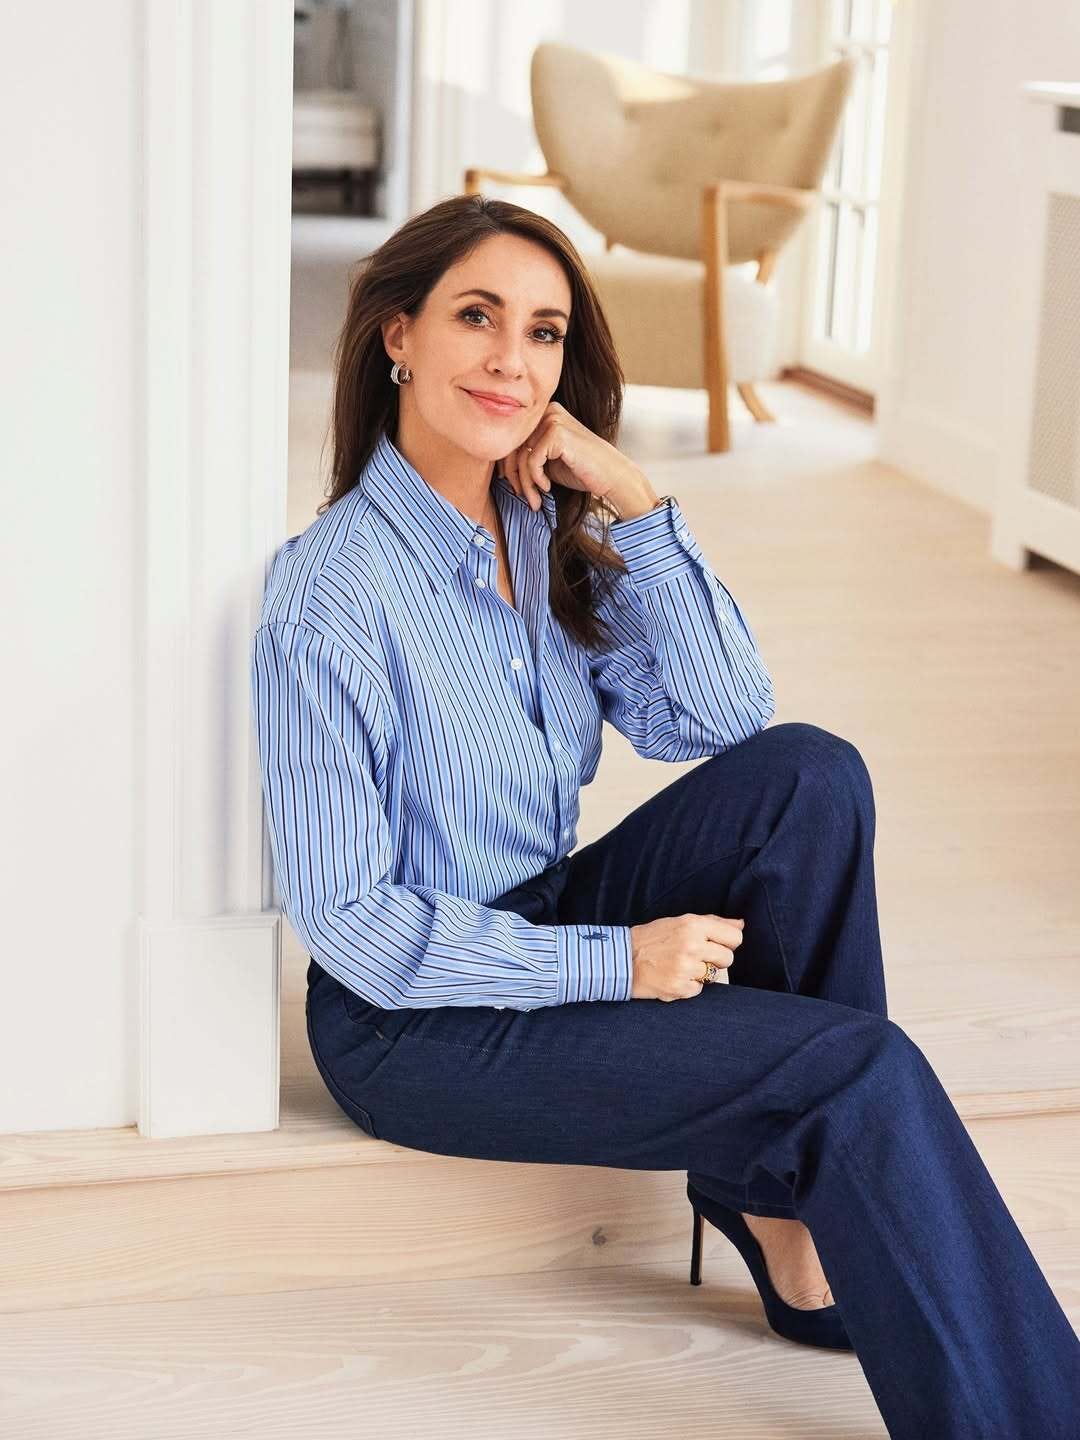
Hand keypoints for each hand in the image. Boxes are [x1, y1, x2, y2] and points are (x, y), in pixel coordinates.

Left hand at [498, 401, 653, 512]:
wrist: (611, 475)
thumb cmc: (582, 470)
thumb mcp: (548, 460)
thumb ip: (528, 454)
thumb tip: (497, 464)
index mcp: (544, 414)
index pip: (513, 439)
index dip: (508, 466)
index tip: (514, 487)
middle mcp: (547, 411)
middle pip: (514, 446)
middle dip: (515, 477)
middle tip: (524, 498)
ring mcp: (553, 420)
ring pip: (521, 456)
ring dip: (526, 484)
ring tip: (535, 500)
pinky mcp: (557, 433)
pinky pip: (532, 460)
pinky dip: (536, 479)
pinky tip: (547, 487)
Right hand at [628, 914, 744, 1000]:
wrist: (621, 959)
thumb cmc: (651, 939)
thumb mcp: (680, 922)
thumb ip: (713, 922)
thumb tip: (741, 924)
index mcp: (693, 925)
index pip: (734, 937)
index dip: (728, 942)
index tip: (717, 944)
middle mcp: (692, 945)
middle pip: (728, 958)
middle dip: (715, 960)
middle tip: (695, 957)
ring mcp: (686, 968)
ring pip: (714, 976)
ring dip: (700, 973)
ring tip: (680, 966)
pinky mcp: (679, 988)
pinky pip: (698, 990)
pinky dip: (688, 986)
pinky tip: (673, 977)